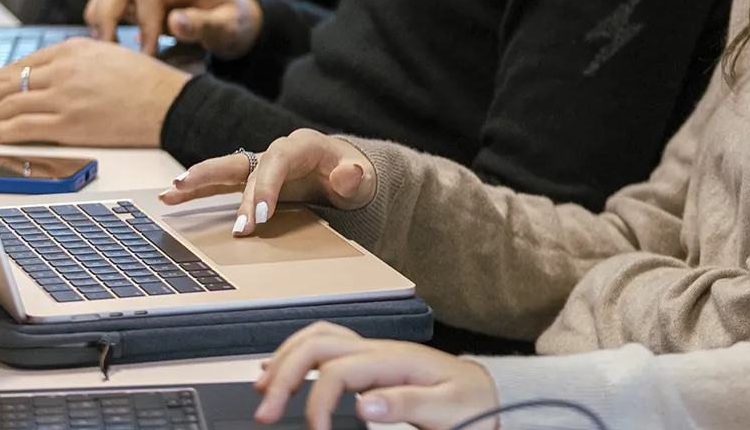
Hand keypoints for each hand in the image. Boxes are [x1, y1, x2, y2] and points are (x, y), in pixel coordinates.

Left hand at [0, 38, 190, 146]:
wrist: (171, 103)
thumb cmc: (146, 82)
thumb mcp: (107, 56)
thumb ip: (73, 63)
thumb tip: (40, 77)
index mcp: (74, 48)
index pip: (21, 63)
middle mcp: (65, 69)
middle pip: (5, 80)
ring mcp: (65, 97)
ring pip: (9, 103)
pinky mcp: (69, 123)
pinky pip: (23, 127)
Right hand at [84, 0, 262, 58]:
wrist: (235, 19)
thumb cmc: (233, 24)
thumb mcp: (229, 29)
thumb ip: (204, 25)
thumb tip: (174, 21)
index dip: (144, 23)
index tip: (149, 53)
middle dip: (108, 16)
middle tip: (111, 50)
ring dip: (100, 15)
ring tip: (105, 45)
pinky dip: (102, 15)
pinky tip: (108, 40)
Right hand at [160, 128, 374, 232]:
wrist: (347, 172)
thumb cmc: (354, 175)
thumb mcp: (362, 178)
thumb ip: (355, 177)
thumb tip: (351, 172)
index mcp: (302, 145)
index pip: (277, 163)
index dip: (266, 188)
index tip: (259, 218)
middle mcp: (276, 151)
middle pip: (245, 163)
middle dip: (222, 182)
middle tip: (201, 203)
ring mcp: (262, 165)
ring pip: (225, 169)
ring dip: (198, 180)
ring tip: (171, 192)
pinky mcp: (252, 179)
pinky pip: (221, 183)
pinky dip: (198, 189)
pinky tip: (171, 196)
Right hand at [254, 322, 498, 429]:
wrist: (486, 392)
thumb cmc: (470, 403)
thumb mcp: (448, 409)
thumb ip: (406, 404)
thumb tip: (364, 405)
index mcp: (393, 360)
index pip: (336, 371)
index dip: (317, 404)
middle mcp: (378, 350)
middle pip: (316, 344)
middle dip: (284, 374)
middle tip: (266, 411)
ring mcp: (373, 353)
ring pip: (317, 339)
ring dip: (285, 359)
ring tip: (263, 390)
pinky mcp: (371, 362)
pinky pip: (326, 347)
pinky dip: (297, 355)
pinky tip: (282, 370)